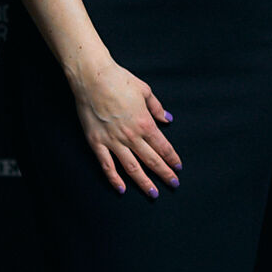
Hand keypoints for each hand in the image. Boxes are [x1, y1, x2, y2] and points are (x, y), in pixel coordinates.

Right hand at [72, 60, 181, 197]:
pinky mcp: (96, 142)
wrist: (92, 78)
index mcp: (145, 123)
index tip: (178, 168)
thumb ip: (157, 108)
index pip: (163, 147)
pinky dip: (114, 179)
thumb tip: (167, 120)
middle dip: (164, 174)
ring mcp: (113, 141)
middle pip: (152, 160)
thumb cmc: (119, 80)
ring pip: (132, 168)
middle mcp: (131, 136)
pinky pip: (107, 165)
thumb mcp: (145, 91)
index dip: (172, 159)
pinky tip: (122, 189)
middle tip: (173, 184)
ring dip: (144, 182)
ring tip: (153, 193)